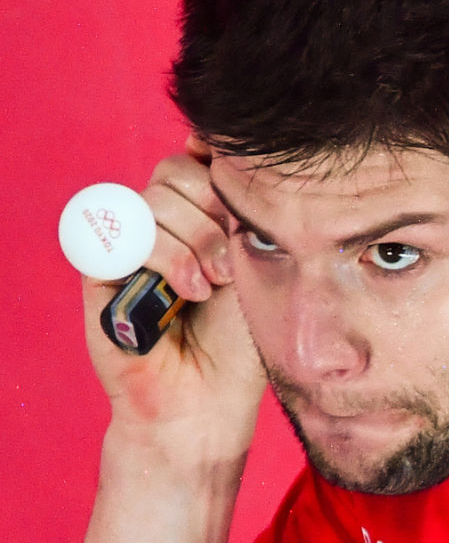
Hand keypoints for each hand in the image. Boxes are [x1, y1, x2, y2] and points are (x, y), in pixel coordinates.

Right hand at [82, 137, 264, 457]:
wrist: (208, 399)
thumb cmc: (239, 340)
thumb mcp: (254, 262)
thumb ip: (239, 206)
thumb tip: (218, 143)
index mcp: (196, 216)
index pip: (195, 156)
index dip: (218, 168)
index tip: (242, 207)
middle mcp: (160, 226)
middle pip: (174, 169)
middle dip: (212, 211)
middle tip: (230, 264)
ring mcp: (128, 245)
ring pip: (153, 199)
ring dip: (193, 242)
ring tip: (209, 286)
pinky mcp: (99, 270)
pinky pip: (123, 232)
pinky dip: (162, 257)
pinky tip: (183, 292)